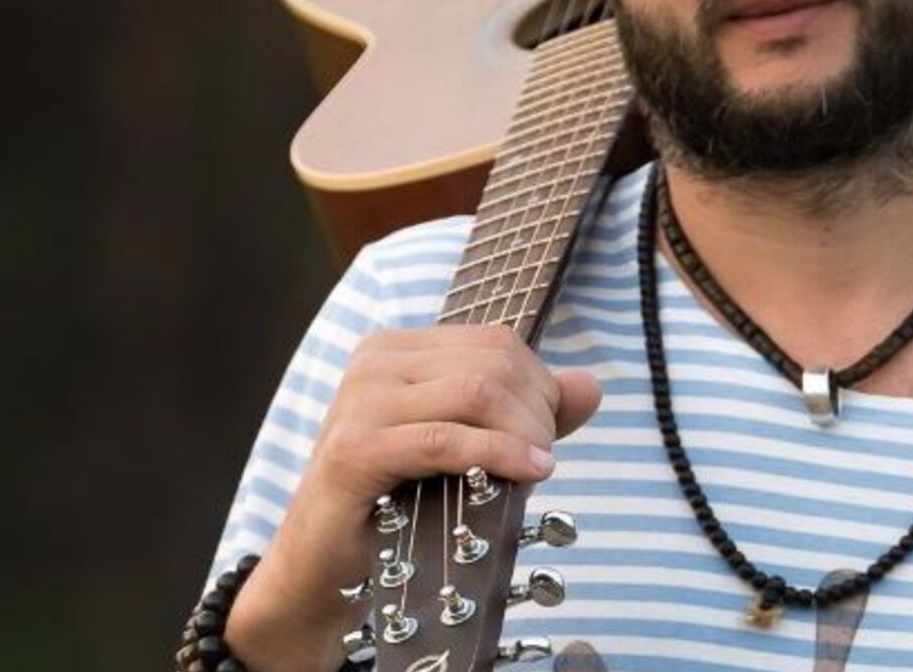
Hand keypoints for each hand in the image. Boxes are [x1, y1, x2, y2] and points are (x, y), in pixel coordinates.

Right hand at [226, 324, 601, 671]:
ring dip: (524, 434)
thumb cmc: (395, 506)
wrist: (321, 569)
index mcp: (396, 349)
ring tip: (535, 469)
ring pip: (477, 392)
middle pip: (494, 364)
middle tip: (543, 460)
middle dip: (538, 412)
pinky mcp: (354, 449)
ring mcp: (359, 401)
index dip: (540, 386)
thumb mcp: (466, 448)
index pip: (497, 343)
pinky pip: (446, 440)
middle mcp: (374, 362)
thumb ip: (526, 413)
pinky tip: (529, 473)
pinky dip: (500, 453)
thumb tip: (590, 386)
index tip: (547, 436)